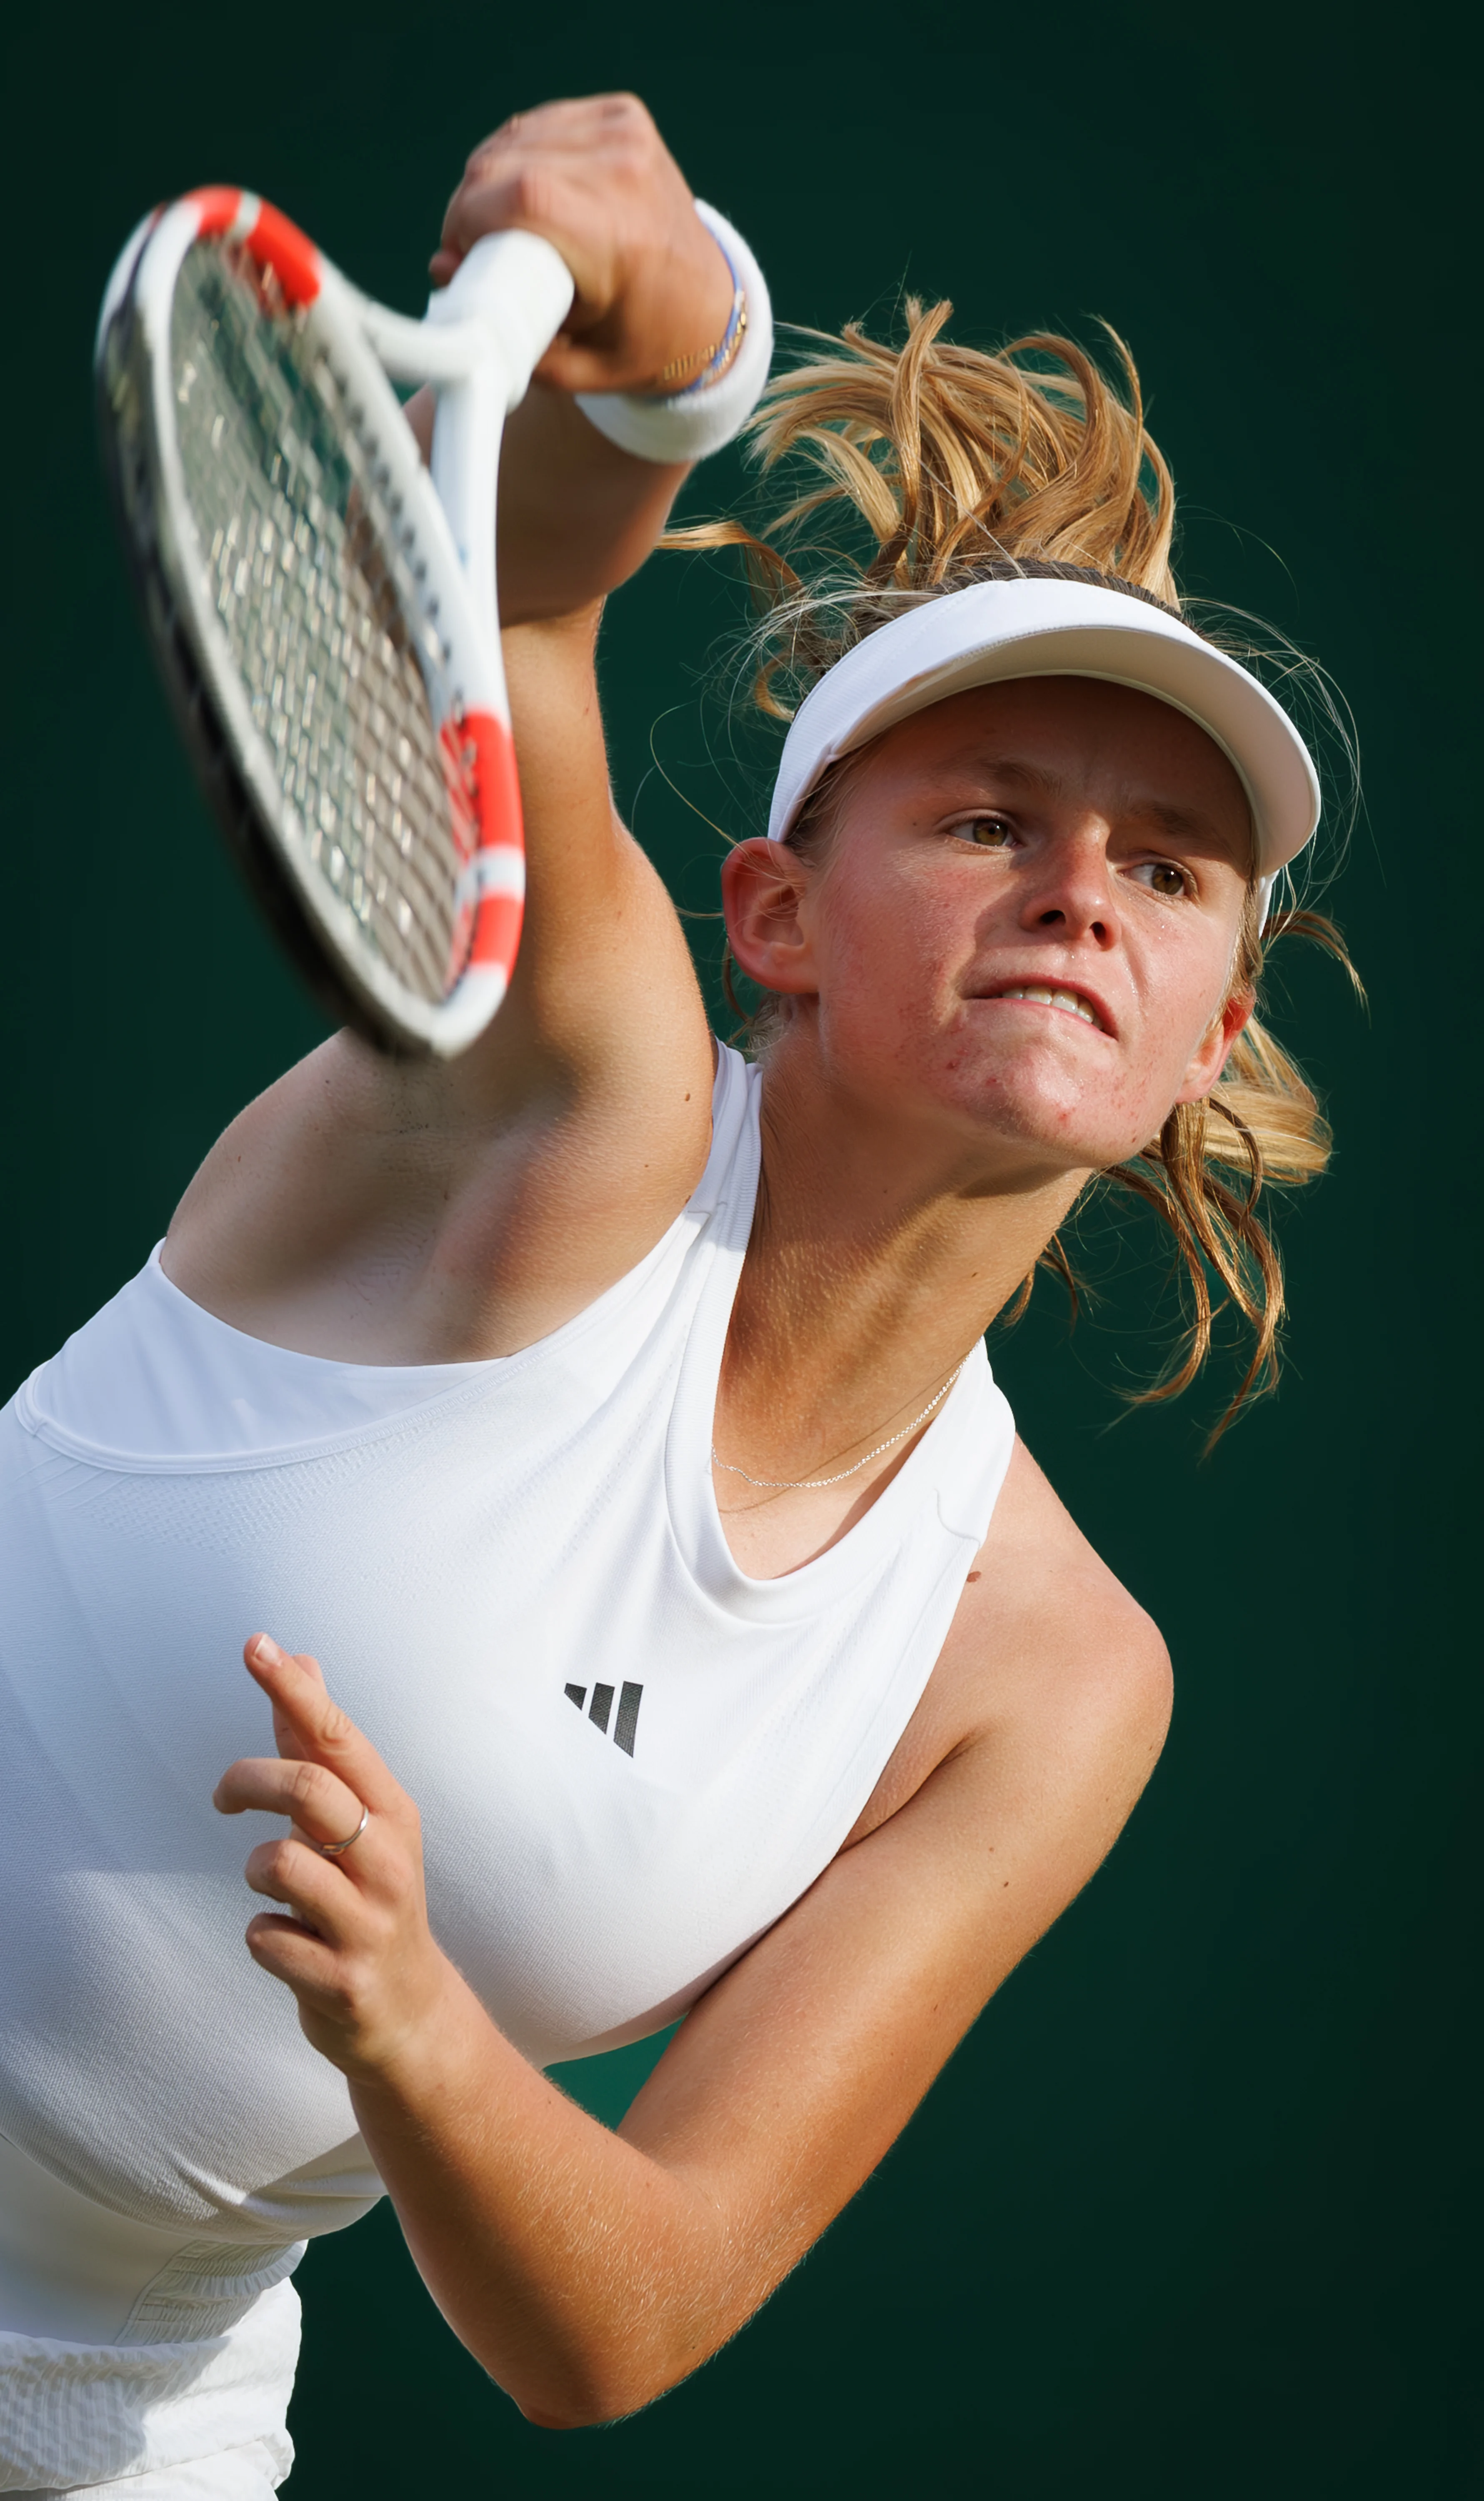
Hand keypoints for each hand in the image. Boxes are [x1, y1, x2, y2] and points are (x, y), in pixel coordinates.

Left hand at [214, 1635, 457, 2082]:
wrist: (411, 2013)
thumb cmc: (370, 1897)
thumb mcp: (359, 1820)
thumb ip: (321, 1745)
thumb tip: (300, 1659)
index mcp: (391, 1811)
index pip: (338, 1736)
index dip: (293, 1690)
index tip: (256, 1645)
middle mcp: (388, 1860)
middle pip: (307, 1788)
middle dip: (248, 1782)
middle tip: (223, 1798)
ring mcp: (368, 1923)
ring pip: (278, 1863)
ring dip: (256, 1870)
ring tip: (276, 1888)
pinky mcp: (342, 1980)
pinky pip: (264, 1939)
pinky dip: (262, 1937)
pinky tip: (289, 1944)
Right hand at [432, 93, 735, 395]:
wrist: (707, 308)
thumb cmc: (638, 343)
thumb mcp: (576, 368)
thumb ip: (507, 334)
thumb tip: (443, 269)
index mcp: (621, 240)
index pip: (522, 197)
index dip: (468, 221)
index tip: (458, 258)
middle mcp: (628, 174)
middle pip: (504, 163)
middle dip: (469, 208)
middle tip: (476, 253)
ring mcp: (628, 136)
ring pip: (512, 139)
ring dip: (489, 182)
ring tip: (502, 229)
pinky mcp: (622, 116)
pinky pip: (536, 124)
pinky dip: (516, 157)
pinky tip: (524, 193)